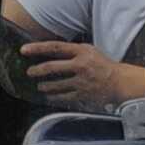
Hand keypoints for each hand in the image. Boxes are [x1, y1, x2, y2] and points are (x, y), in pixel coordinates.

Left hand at [21, 37, 144, 109]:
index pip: (55, 47)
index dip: (38, 48)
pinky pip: (63, 97)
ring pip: (56, 85)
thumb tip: (50, 51)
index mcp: (82, 51)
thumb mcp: (90, 51)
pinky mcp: (83, 95)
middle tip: (29, 72)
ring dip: (44, 86)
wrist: (120, 81)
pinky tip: (49, 97)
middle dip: (37, 70)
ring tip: (40, 86)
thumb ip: (72, 51)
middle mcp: (81, 65)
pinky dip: (54, 97)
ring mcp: (82, 81)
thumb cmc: (103, 65)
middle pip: (52, 67)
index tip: (24, 50)